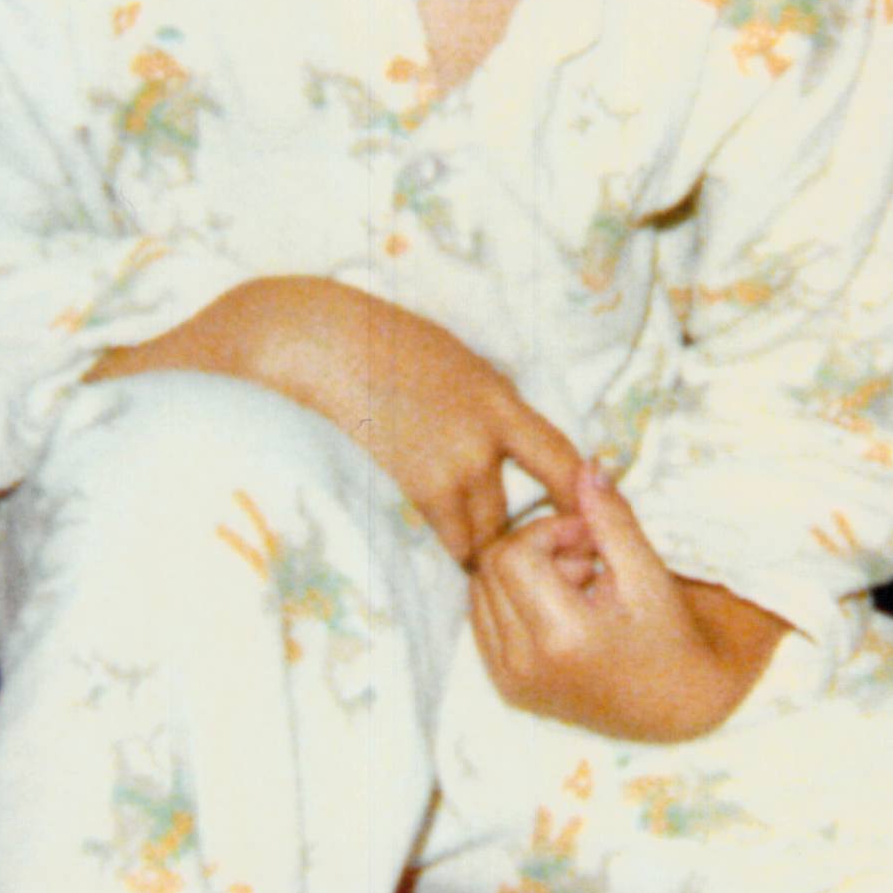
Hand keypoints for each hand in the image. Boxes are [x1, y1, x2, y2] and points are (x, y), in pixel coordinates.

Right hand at [89, 277, 581, 563]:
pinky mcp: (401, 496)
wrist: (312, 345)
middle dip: (499, 532)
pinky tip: (409, 540)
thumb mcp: (453, 361)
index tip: (581, 518)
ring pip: (470, 539)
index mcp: (498, 402)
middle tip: (483, 543)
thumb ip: (487, 407)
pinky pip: (430, 542)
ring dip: (460, 545)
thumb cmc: (375, 344)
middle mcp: (480, 443)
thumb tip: (508, 447)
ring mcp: (441, 473)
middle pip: (510, 515)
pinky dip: (426, 547)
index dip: (577, 497)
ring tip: (438, 542)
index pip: (562, 461)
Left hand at [470, 467, 784, 741]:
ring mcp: (510, 679)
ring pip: (479, 591)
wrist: (675, 705)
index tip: (590, 537)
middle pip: (490, 568)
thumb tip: (586, 467)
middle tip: (586, 558)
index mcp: (560, 637)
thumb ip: (612, 519)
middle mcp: (523, 665)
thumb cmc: (668, 637)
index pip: (513, 553)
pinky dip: (512, 599)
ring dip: (520, 573)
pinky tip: (557, 604)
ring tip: (574, 584)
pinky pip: (484, 620)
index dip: (548, 529)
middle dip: (534, 547)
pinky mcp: (506, 685)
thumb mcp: (647, 575)